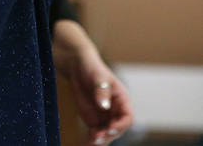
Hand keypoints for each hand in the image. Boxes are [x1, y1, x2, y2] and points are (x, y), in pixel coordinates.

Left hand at [53, 20, 133, 144]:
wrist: (78, 67)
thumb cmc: (92, 68)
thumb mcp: (98, 77)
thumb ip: (101, 91)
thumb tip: (104, 106)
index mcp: (122, 100)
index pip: (127, 117)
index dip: (120, 124)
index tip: (110, 127)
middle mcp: (116, 111)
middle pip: (117, 129)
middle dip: (108, 134)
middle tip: (95, 137)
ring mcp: (105, 117)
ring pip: (107, 134)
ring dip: (100, 139)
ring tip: (90, 142)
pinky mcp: (94, 120)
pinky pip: (96, 132)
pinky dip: (92, 139)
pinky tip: (86, 143)